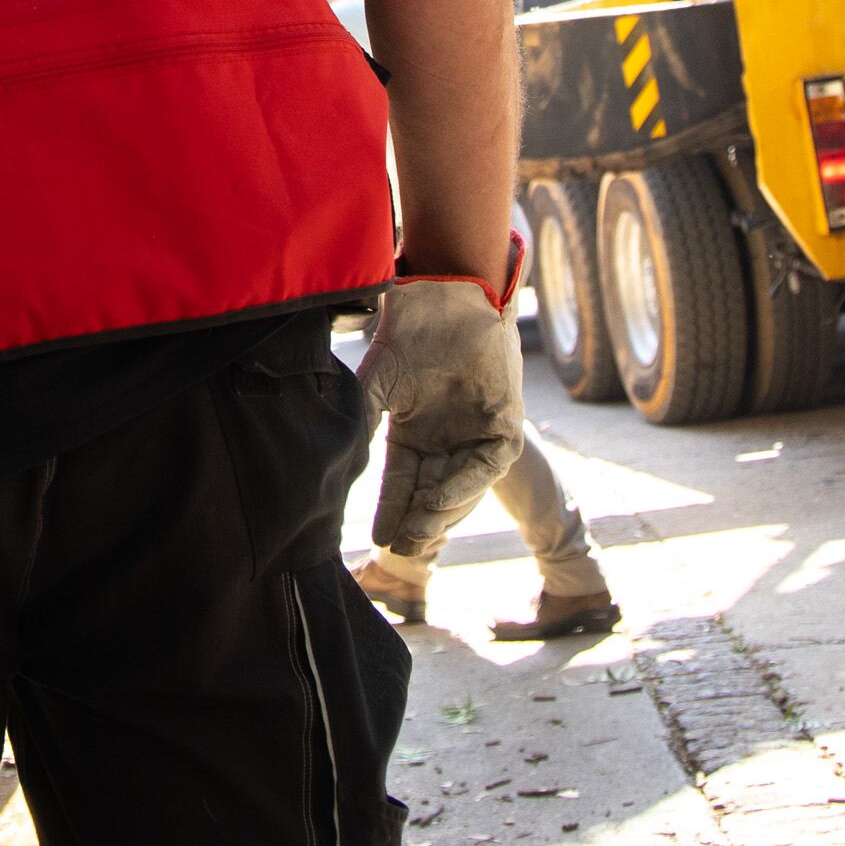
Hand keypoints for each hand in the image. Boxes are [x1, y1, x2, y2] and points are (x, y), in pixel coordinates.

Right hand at [358, 275, 524, 560]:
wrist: (443, 297)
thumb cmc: (407, 335)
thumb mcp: (375, 386)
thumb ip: (362, 425)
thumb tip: (340, 466)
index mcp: (414, 434)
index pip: (402, 482)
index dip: (391, 511)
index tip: (378, 539)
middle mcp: (446, 438)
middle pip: (432, 492)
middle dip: (418, 523)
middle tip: (402, 548)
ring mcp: (476, 431)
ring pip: (462, 487)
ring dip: (442, 513)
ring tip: (419, 533)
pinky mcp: (504, 422)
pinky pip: (488, 465)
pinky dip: (466, 486)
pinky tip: (441, 502)